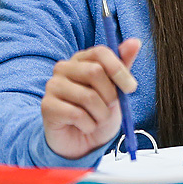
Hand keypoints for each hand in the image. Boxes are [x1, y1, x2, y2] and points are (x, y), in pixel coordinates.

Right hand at [41, 38, 140, 159]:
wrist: (83, 141)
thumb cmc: (100, 111)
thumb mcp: (117, 89)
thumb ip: (123, 66)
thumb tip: (135, 41)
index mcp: (82, 58)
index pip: (101, 52)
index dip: (118, 69)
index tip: (131, 88)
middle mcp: (64, 68)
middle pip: (94, 72)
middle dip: (111, 95)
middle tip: (110, 107)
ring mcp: (53, 86)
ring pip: (88, 97)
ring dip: (102, 114)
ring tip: (98, 119)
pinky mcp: (47, 106)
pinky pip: (77, 115)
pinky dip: (90, 125)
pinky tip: (85, 126)